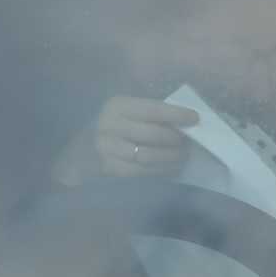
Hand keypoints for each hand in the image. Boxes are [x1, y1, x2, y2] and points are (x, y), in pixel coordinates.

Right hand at [56, 96, 198, 184]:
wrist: (79, 152)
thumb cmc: (112, 127)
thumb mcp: (125, 112)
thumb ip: (149, 114)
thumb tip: (186, 120)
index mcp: (117, 105)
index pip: (153, 109)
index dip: (176, 114)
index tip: (195, 118)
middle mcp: (109, 125)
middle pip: (153, 134)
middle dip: (176, 139)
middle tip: (189, 142)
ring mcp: (107, 148)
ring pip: (149, 155)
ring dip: (171, 157)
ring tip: (182, 156)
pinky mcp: (109, 168)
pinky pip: (141, 171)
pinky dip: (160, 170)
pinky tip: (170, 168)